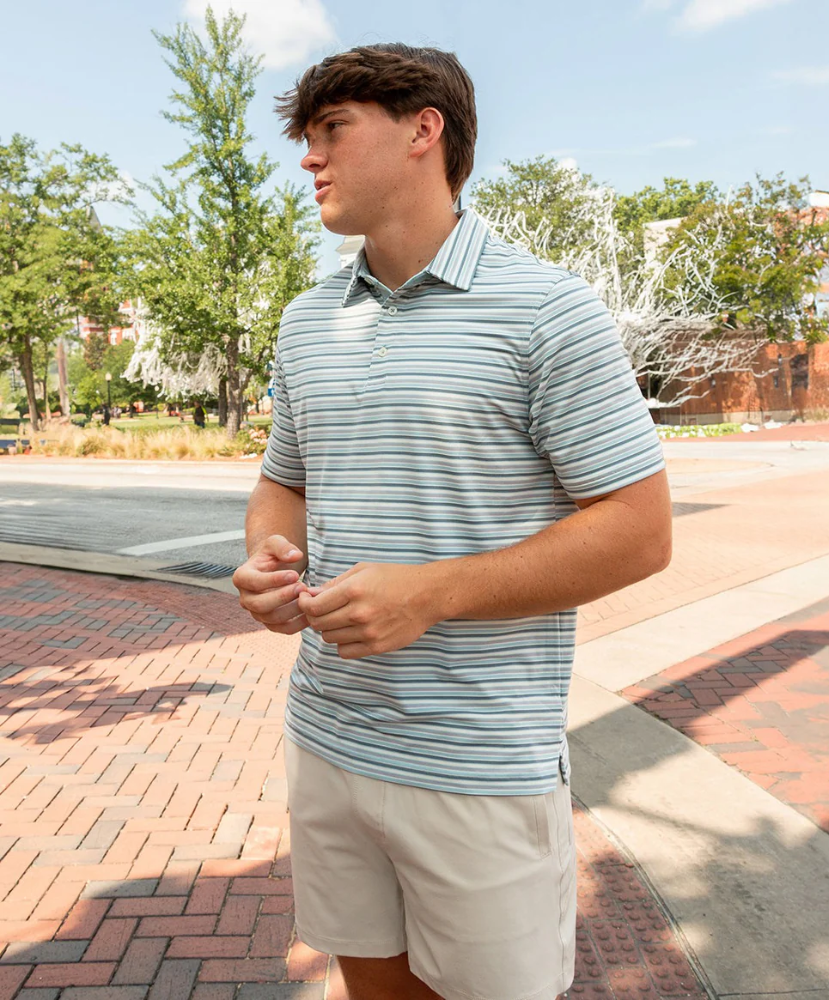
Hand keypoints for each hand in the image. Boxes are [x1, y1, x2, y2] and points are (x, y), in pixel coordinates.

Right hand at [233, 535, 310, 633]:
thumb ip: (283, 547)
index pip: (254, 582)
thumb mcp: (275, 543)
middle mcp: (245, 598)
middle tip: (302, 587)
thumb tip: (295, 555)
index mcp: (242, 577)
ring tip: (308, 598)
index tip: (295, 574)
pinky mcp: (270, 623)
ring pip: (271, 619)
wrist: (274, 569)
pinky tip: (311, 613)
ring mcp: (256, 613)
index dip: (274, 580)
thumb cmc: (273, 555)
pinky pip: (283, 629)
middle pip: (259, 605)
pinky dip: (298, 624)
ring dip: (292, 610)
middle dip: (282, 597)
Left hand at [296, 562, 438, 658]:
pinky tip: (350, 633)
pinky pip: (344, 652)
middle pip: (318, 624)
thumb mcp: (364, 570)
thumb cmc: (395, 578)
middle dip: (313, 616)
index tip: (306, 600)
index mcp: (354, 590)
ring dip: (329, 629)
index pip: (313, 606)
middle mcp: (359, 613)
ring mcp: (368, 632)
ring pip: (329, 638)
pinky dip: (342, 644)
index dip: (304, 603)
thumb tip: (311, 594)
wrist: (427, 595)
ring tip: (340, 619)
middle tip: (320, 609)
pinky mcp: (377, 646)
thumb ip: (335, 583)